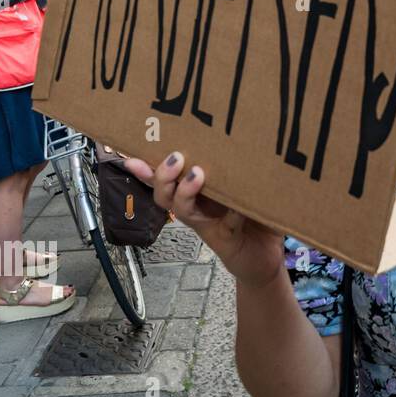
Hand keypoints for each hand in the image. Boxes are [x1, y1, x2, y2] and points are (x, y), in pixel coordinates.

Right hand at [124, 153, 285, 289]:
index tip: (132, 157)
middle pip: (165, 194)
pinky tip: (238, 207)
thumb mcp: (243, 186)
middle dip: (164, 176)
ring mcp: (207, 225)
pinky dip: (231, 215)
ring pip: (183, 210)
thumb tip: (234, 138)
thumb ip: (233, 167)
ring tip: (197, 173)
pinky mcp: (225, 240)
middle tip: (176, 157)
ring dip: (185, 191)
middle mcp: (196, 208)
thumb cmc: (252, 215)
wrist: (263, 257)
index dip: (146, 170)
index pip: (165, 179)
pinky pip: (224, 225)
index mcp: (196, 192)